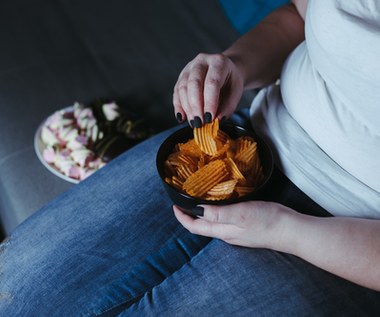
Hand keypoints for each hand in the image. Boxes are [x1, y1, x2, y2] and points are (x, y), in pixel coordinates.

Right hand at [173, 53, 243, 126]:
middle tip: (199, 122)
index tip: (209, 118)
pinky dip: (178, 107)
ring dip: (187, 108)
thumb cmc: (231, 82)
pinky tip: (182, 118)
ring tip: (194, 123)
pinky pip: (176, 93)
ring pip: (182, 88)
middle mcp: (201, 62)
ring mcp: (188, 68)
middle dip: (196, 106)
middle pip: (194, 83)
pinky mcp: (181, 77)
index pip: (212, 82)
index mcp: (218, 62)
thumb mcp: (236, 93)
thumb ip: (227, 107)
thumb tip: (216, 120)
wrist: (226, 71)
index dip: (210, 102)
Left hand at [173, 201, 295, 249]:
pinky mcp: (246, 227)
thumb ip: (218, 213)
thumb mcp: (240, 214)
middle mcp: (227, 233)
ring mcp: (237, 232)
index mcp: (223, 231)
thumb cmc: (267, 222)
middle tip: (183, 200)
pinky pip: (225, 220)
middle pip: (202, 226)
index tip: (175, 205)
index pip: (195, 227)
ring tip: (198, 199)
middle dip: (190, 215)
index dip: (182, 218)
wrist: (290, 230)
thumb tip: (197, 209)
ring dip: (202, 213)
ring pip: (213, 223)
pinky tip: (221, 202)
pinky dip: (216, 211)